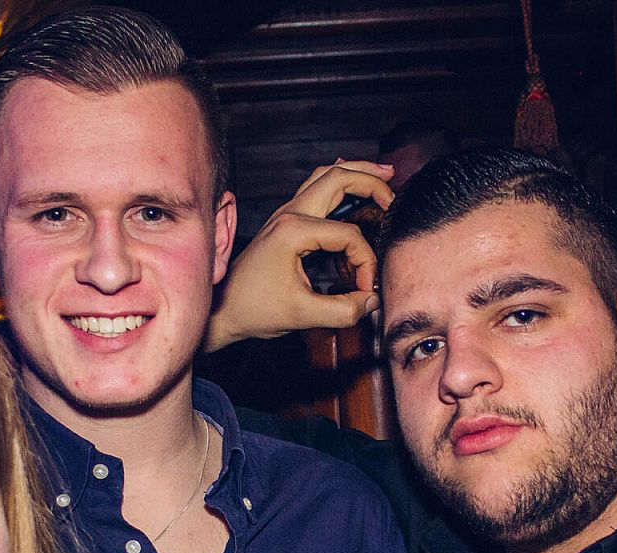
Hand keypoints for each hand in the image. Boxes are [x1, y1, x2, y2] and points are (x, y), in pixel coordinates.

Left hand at [206, 160, 394, 350]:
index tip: (366, 289)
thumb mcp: (302, 316)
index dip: (366, 263)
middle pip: (338, 177)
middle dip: (371, 180)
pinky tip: (351, 182)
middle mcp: (290, 213)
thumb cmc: (254, 309)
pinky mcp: (285, 221)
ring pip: (325, 176)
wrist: (222, 309)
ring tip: (383, 174)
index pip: (349, 235)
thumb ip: (343, 310)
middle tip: (394, 191)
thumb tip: (371, 301)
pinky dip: (338, 181)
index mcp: (294, 231)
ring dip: (355, 172)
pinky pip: (315, 187)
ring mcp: (285, 213)